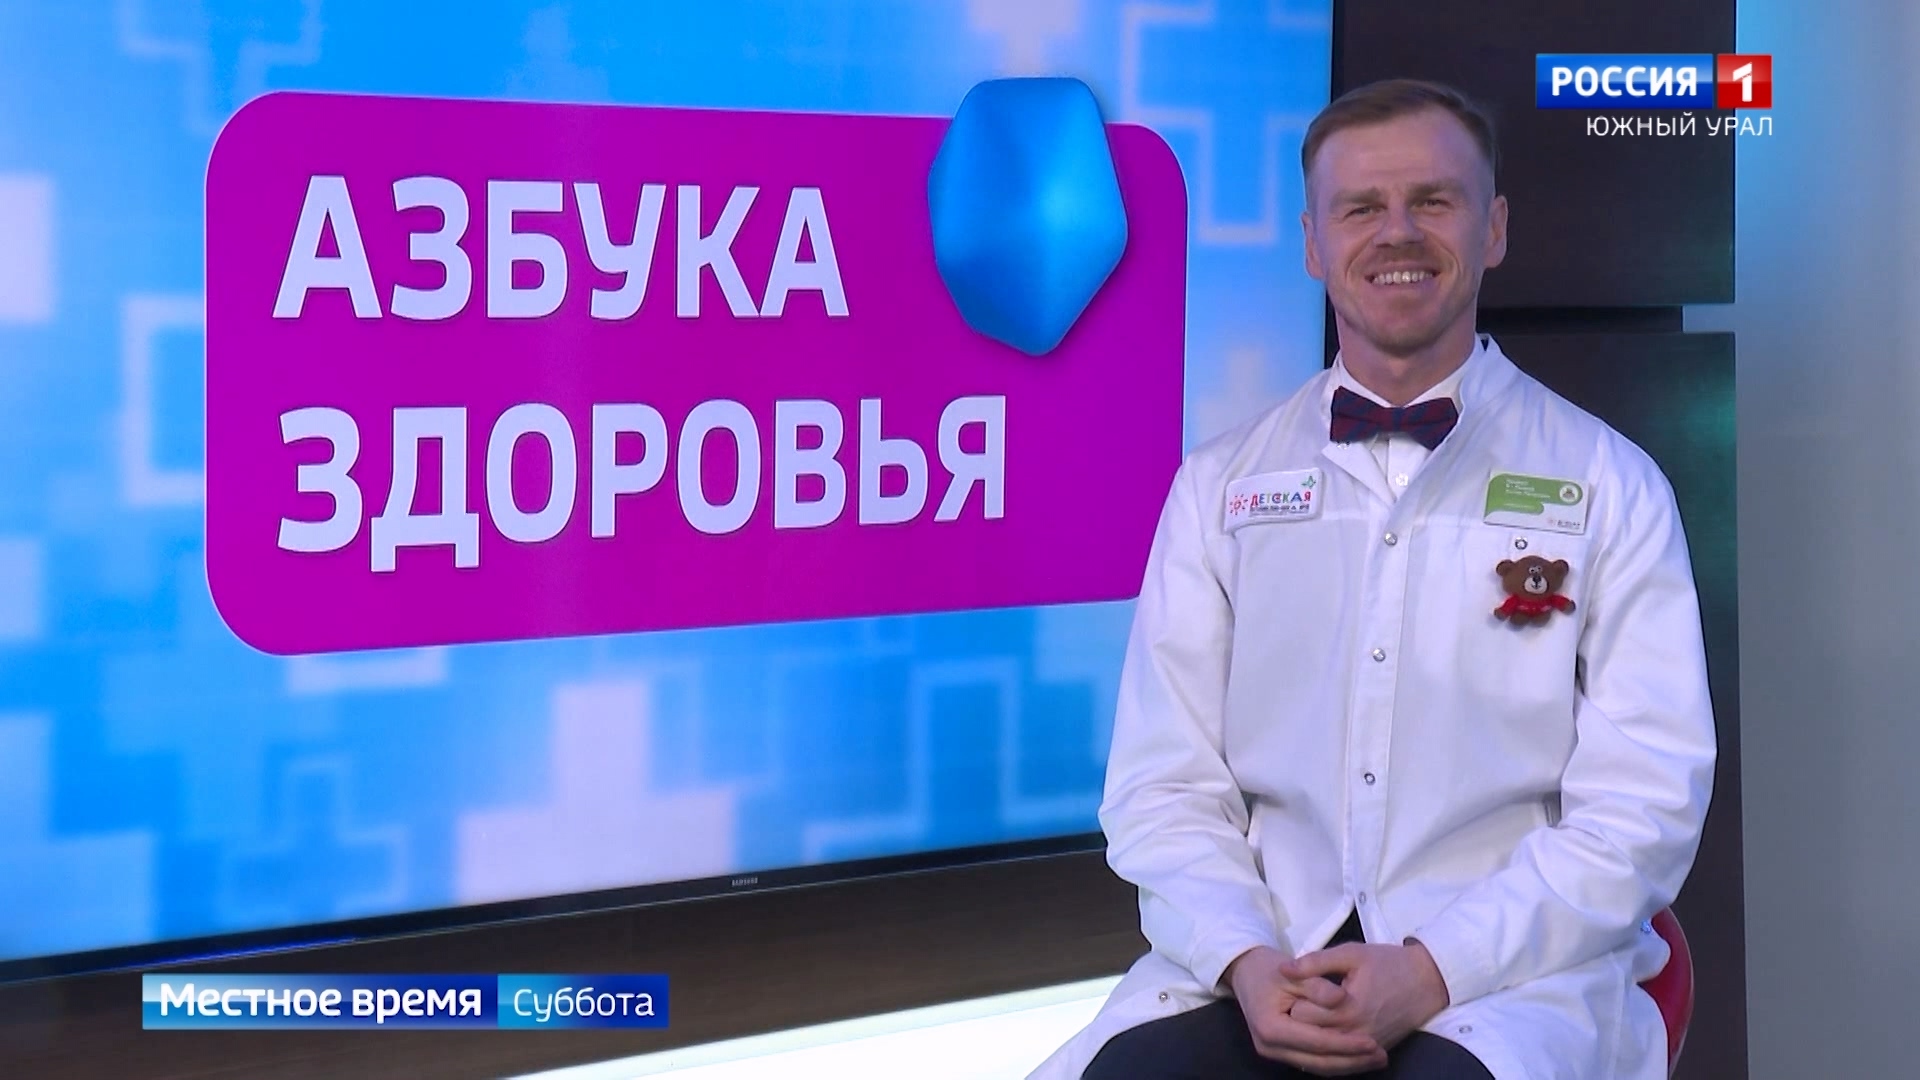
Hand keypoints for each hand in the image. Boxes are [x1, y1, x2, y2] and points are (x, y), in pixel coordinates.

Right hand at [1225, 947, 1388, 1074]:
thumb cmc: (1270, 969)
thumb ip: (1317, 986)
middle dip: (1351, 1060)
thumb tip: (1341, 999)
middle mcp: (1270, 1047)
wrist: (1246, 973)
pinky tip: (1358, 1057)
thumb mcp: (1293, 972)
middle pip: (1318, 1061)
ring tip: (1376, 1059)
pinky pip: (1313, 1062)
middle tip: (1381, 1056)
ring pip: (1317, 1067)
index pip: (1315, 1042)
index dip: (1345, 1043)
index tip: (1372, 1041)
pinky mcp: (1283, 1053)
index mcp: (1271, 1028)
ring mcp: (1275, 1053)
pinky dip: (1337, 1061)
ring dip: (1348, 1065)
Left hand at [1278, 941, 1450, 1051]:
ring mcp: (1366, 1047)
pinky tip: (1323, 1036)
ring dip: (1314, 1037)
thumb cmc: (1388, 963)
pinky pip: (1342, 1061)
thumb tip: (1284, 969)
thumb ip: (1315, 962)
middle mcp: (1356, 1035)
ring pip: (1324, 1052)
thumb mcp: (1351, 954)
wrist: (1427, 981)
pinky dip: (1329, 1051)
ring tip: (1312, 1016)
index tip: (1295, 987)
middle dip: (1301, 1020)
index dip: (1293, 999)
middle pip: (1309, 1036)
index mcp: (1347, 1010)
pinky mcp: (1374, 1052)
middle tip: (1300, 1000)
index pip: (1300, 1016)